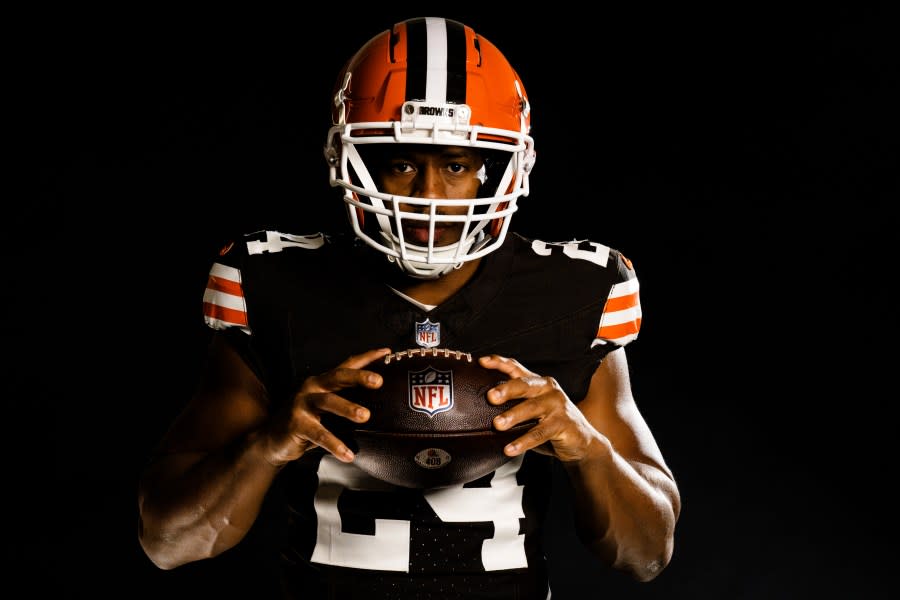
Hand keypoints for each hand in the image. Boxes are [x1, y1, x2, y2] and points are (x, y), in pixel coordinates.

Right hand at [262, 348, 390, 465]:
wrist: (272, 439)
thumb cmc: (306, 421)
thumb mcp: (326, 408)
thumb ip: (345, 401)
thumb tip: (380, 404)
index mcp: (323, 382)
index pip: (347, 365)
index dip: (366, 358)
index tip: (386, 353)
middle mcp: (312, 388)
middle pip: (338, 376)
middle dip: (359, 377)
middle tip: (378, 381)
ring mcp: (302, 404)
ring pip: (328, 401)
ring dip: (347, 408)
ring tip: (365, 416)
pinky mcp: (296, 423)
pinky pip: (319, 434)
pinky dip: (335, 445)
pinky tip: (347, 454)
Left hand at [479, 354, 597, 461]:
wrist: (581, 441)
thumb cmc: (549, 423)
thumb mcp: (531, 411)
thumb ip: (512, 406)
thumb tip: (478, 410)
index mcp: (537, 383)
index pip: (516, 368)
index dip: (499, 363)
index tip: (482, 362)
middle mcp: (548, 389)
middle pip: (524, 384)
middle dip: (506, 389)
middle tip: (490, 396)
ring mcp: (557, 405)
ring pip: (532, 408)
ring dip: (513, 416)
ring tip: (497, 425)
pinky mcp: (563, 423)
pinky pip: (540, 433)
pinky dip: (523, 442)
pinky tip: (510, 449)